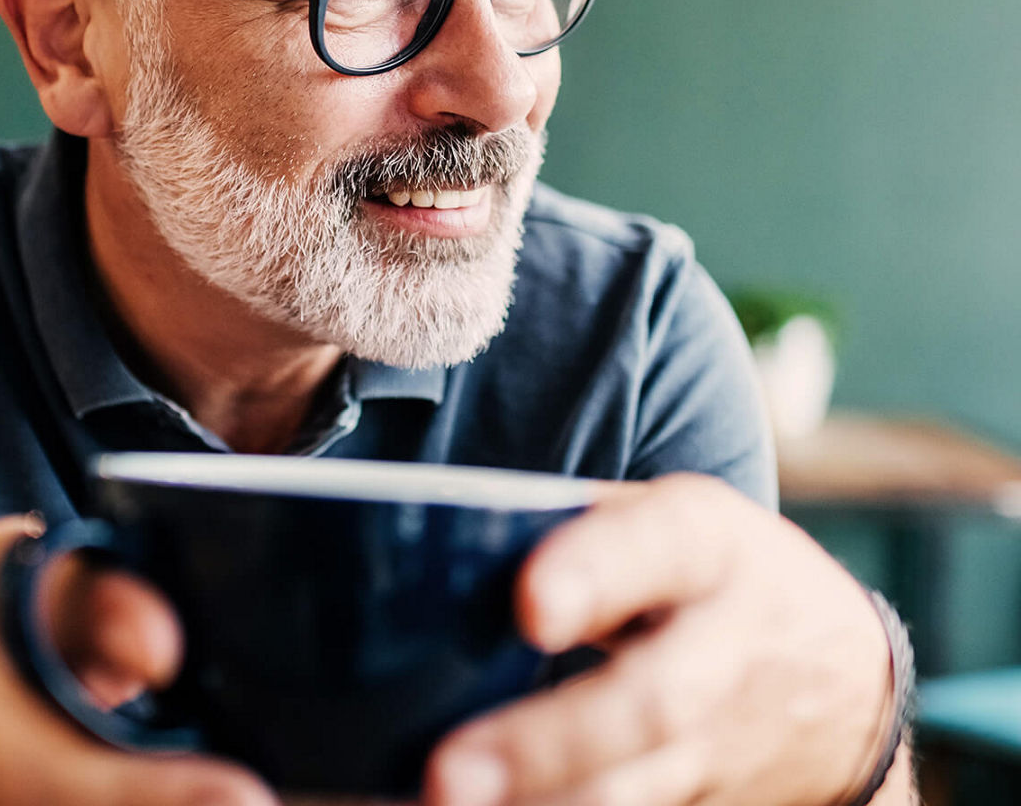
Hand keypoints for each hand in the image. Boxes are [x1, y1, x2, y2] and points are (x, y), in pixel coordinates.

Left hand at [424, 475, 902, 805]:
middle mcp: (726, 649)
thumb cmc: (720, 573)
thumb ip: (585, 528)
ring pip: (641, 792)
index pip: (657, 547)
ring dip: (547, 805)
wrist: (847, 677)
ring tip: (450, 803)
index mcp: (709, 546)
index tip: (531, 607)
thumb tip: (455, 541)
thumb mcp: (676, 519)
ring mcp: (727, 748)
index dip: (595, 575)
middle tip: (449, 770)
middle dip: (548, 741)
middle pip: (648, 703)